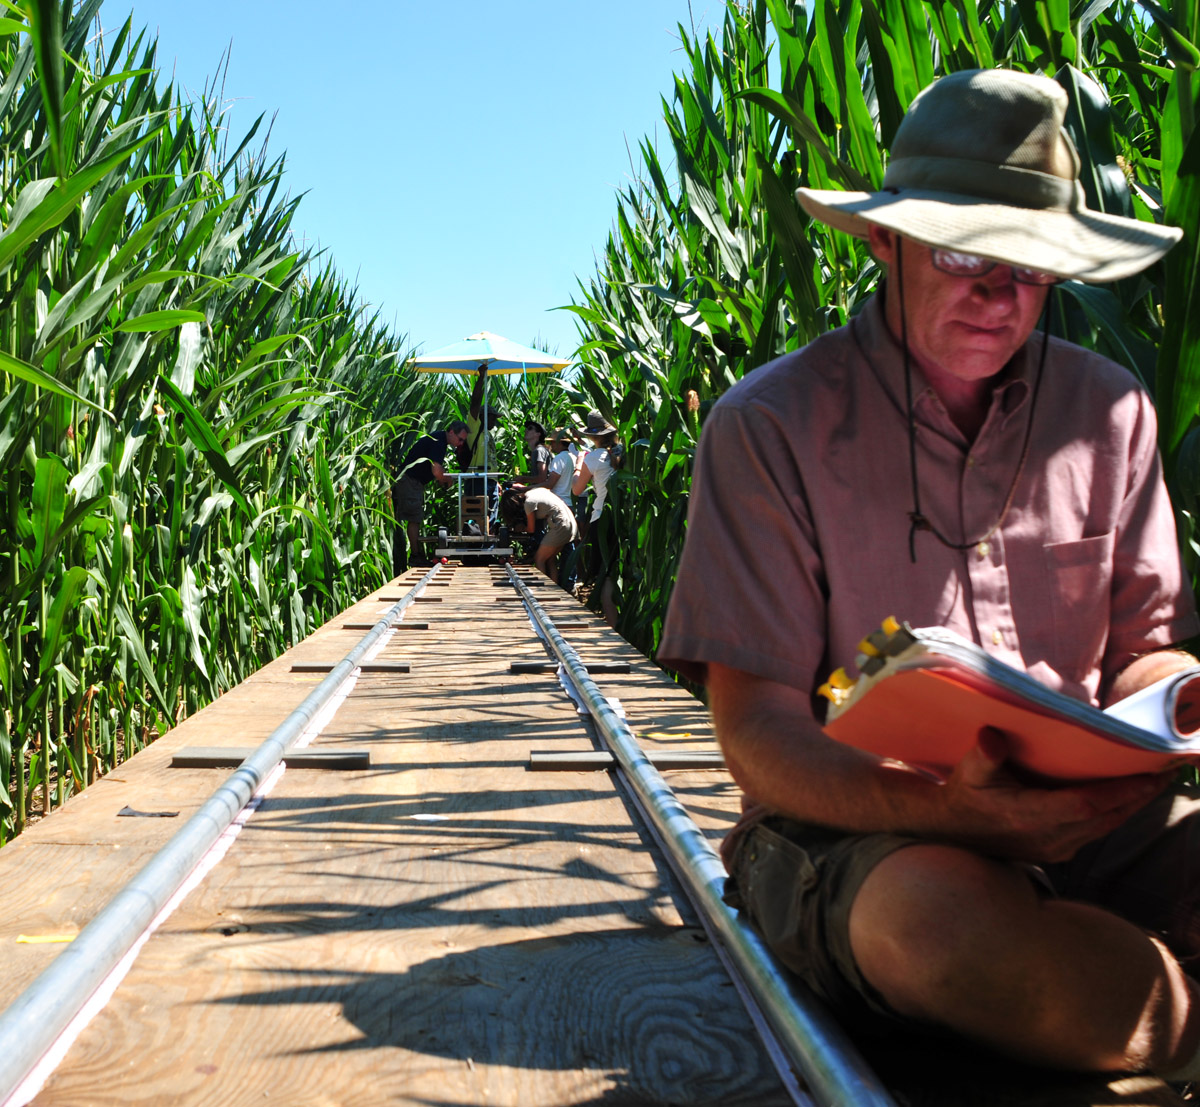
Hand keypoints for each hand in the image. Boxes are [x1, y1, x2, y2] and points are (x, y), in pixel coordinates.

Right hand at [938, 729, 1170, 862]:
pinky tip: (1131, 797)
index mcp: (1028, 816)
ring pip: (1107, 826)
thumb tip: (990, 736)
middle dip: (1140, 794)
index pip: (1085, 805)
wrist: (952, 831)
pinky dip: (1119, 813)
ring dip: (1135, 805)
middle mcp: (1049, 837)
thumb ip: (982, 756)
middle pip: (1107, 816)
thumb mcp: (967, 772)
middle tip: (1169, 769)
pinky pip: (1098, 832)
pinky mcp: (1060, 851)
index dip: (1120, 791)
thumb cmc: (964, 795)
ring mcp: (1057, 848)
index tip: (1148, 774)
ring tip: (1159, 780)